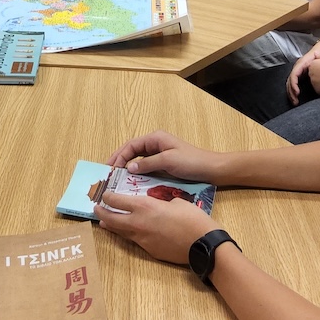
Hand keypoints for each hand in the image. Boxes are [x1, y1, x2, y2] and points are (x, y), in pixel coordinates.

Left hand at [94, 192, 219, 264]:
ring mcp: (143, 239)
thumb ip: (161, 202)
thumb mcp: (176, 202)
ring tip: (104, 222)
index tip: (103, 195)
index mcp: (144, 207)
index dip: (108, 197)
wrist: (203, 245)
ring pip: (121, 232)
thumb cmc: (192, 218)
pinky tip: (129, 233)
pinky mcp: (150, 251)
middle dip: (102, 213)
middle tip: (95, 209)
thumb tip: (157, 205)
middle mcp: (138, 223)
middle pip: (112, 219)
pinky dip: (128, 235)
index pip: (117, 201)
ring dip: (111, 226)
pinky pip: (135, 240)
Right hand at [107, 130, 223, 183]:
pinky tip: (132, 180)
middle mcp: (155, 144)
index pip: (131, 145)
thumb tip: (129, 168)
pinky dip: (137, 172)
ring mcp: (159, 154)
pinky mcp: (163, 164)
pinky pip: (145, 166)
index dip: (119, 155)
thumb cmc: (191, 162)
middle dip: (119, 159)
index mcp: (155, 138)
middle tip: (108, 171)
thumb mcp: (168, 161)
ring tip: (116, 176)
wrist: (211, 169)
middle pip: (132, 150)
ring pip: (138, 159)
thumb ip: (148, 164)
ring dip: (127, 166)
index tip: (111, 168)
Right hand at [286, 46, 319, 103]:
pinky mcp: (300, 74)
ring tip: (295, 102)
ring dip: (291, 93)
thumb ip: (319, 62)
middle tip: (295, 101)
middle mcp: (297, 67)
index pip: (294, 74)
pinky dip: (293, 91)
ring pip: (290, 83)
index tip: (297, 93)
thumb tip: (314, 70)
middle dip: (291, 91)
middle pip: (290, 80)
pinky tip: (295, 97)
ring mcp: (298, 70)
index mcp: (302, 63)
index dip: (294, 84)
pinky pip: (294, 83)